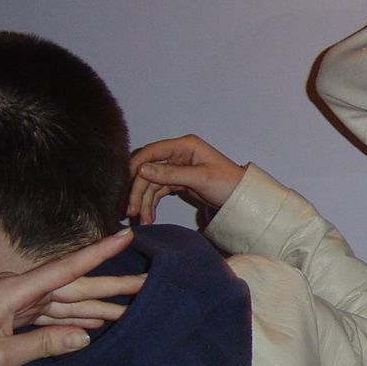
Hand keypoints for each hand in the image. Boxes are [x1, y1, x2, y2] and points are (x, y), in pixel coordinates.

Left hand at [0, 230, 143, 365]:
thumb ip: (44, 344)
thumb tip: (86, 336)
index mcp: (14, 290)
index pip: (66, 269)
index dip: (98, 253)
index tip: (125, 236)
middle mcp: (18, 290)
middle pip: (73, 286)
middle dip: (110, 285)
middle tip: (145, 281)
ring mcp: (15, 302)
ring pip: (65, 301)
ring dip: (96, 306)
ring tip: (130, 307)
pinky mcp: (12, 314)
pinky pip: (50, 314)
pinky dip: (72, 319)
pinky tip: (95, 322)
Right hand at [127, 135, 244, 224]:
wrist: (241, 199)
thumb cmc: (228, 183)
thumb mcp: (200, 178)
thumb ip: (171, 174)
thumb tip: (141, 170)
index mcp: (185, 146)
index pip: (153, 152)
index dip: (136, 166)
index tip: (125, 183)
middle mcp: (178, 154)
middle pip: (148, 170)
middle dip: (138, 190)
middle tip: (131, 210)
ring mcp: (176, 168)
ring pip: (151, 183)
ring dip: (143, 201)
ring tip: (142, 220)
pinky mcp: (177, 182)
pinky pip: (158, 192)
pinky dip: (151, 204)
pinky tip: (148, 217)